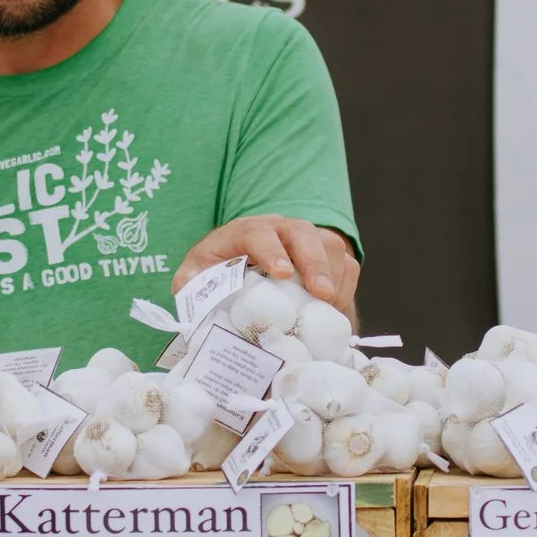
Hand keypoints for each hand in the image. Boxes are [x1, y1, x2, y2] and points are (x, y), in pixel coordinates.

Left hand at [176, 215, 357, 320]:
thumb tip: (191, 291)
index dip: (271, 250)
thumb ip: (190, 283)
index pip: (256, 232)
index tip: (282, 273)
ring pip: (328, 243)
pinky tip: (336, 307)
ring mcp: (304, 239)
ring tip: (330, 305)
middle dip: (313, 262)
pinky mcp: (324, 254)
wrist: (241, 270)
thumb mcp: (196, 277)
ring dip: (333, 274)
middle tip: (321, 293)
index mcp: (242, 232)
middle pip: (301, 232)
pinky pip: (345, 261)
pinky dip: (345, 284)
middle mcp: (277, 228)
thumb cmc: (217, 274)